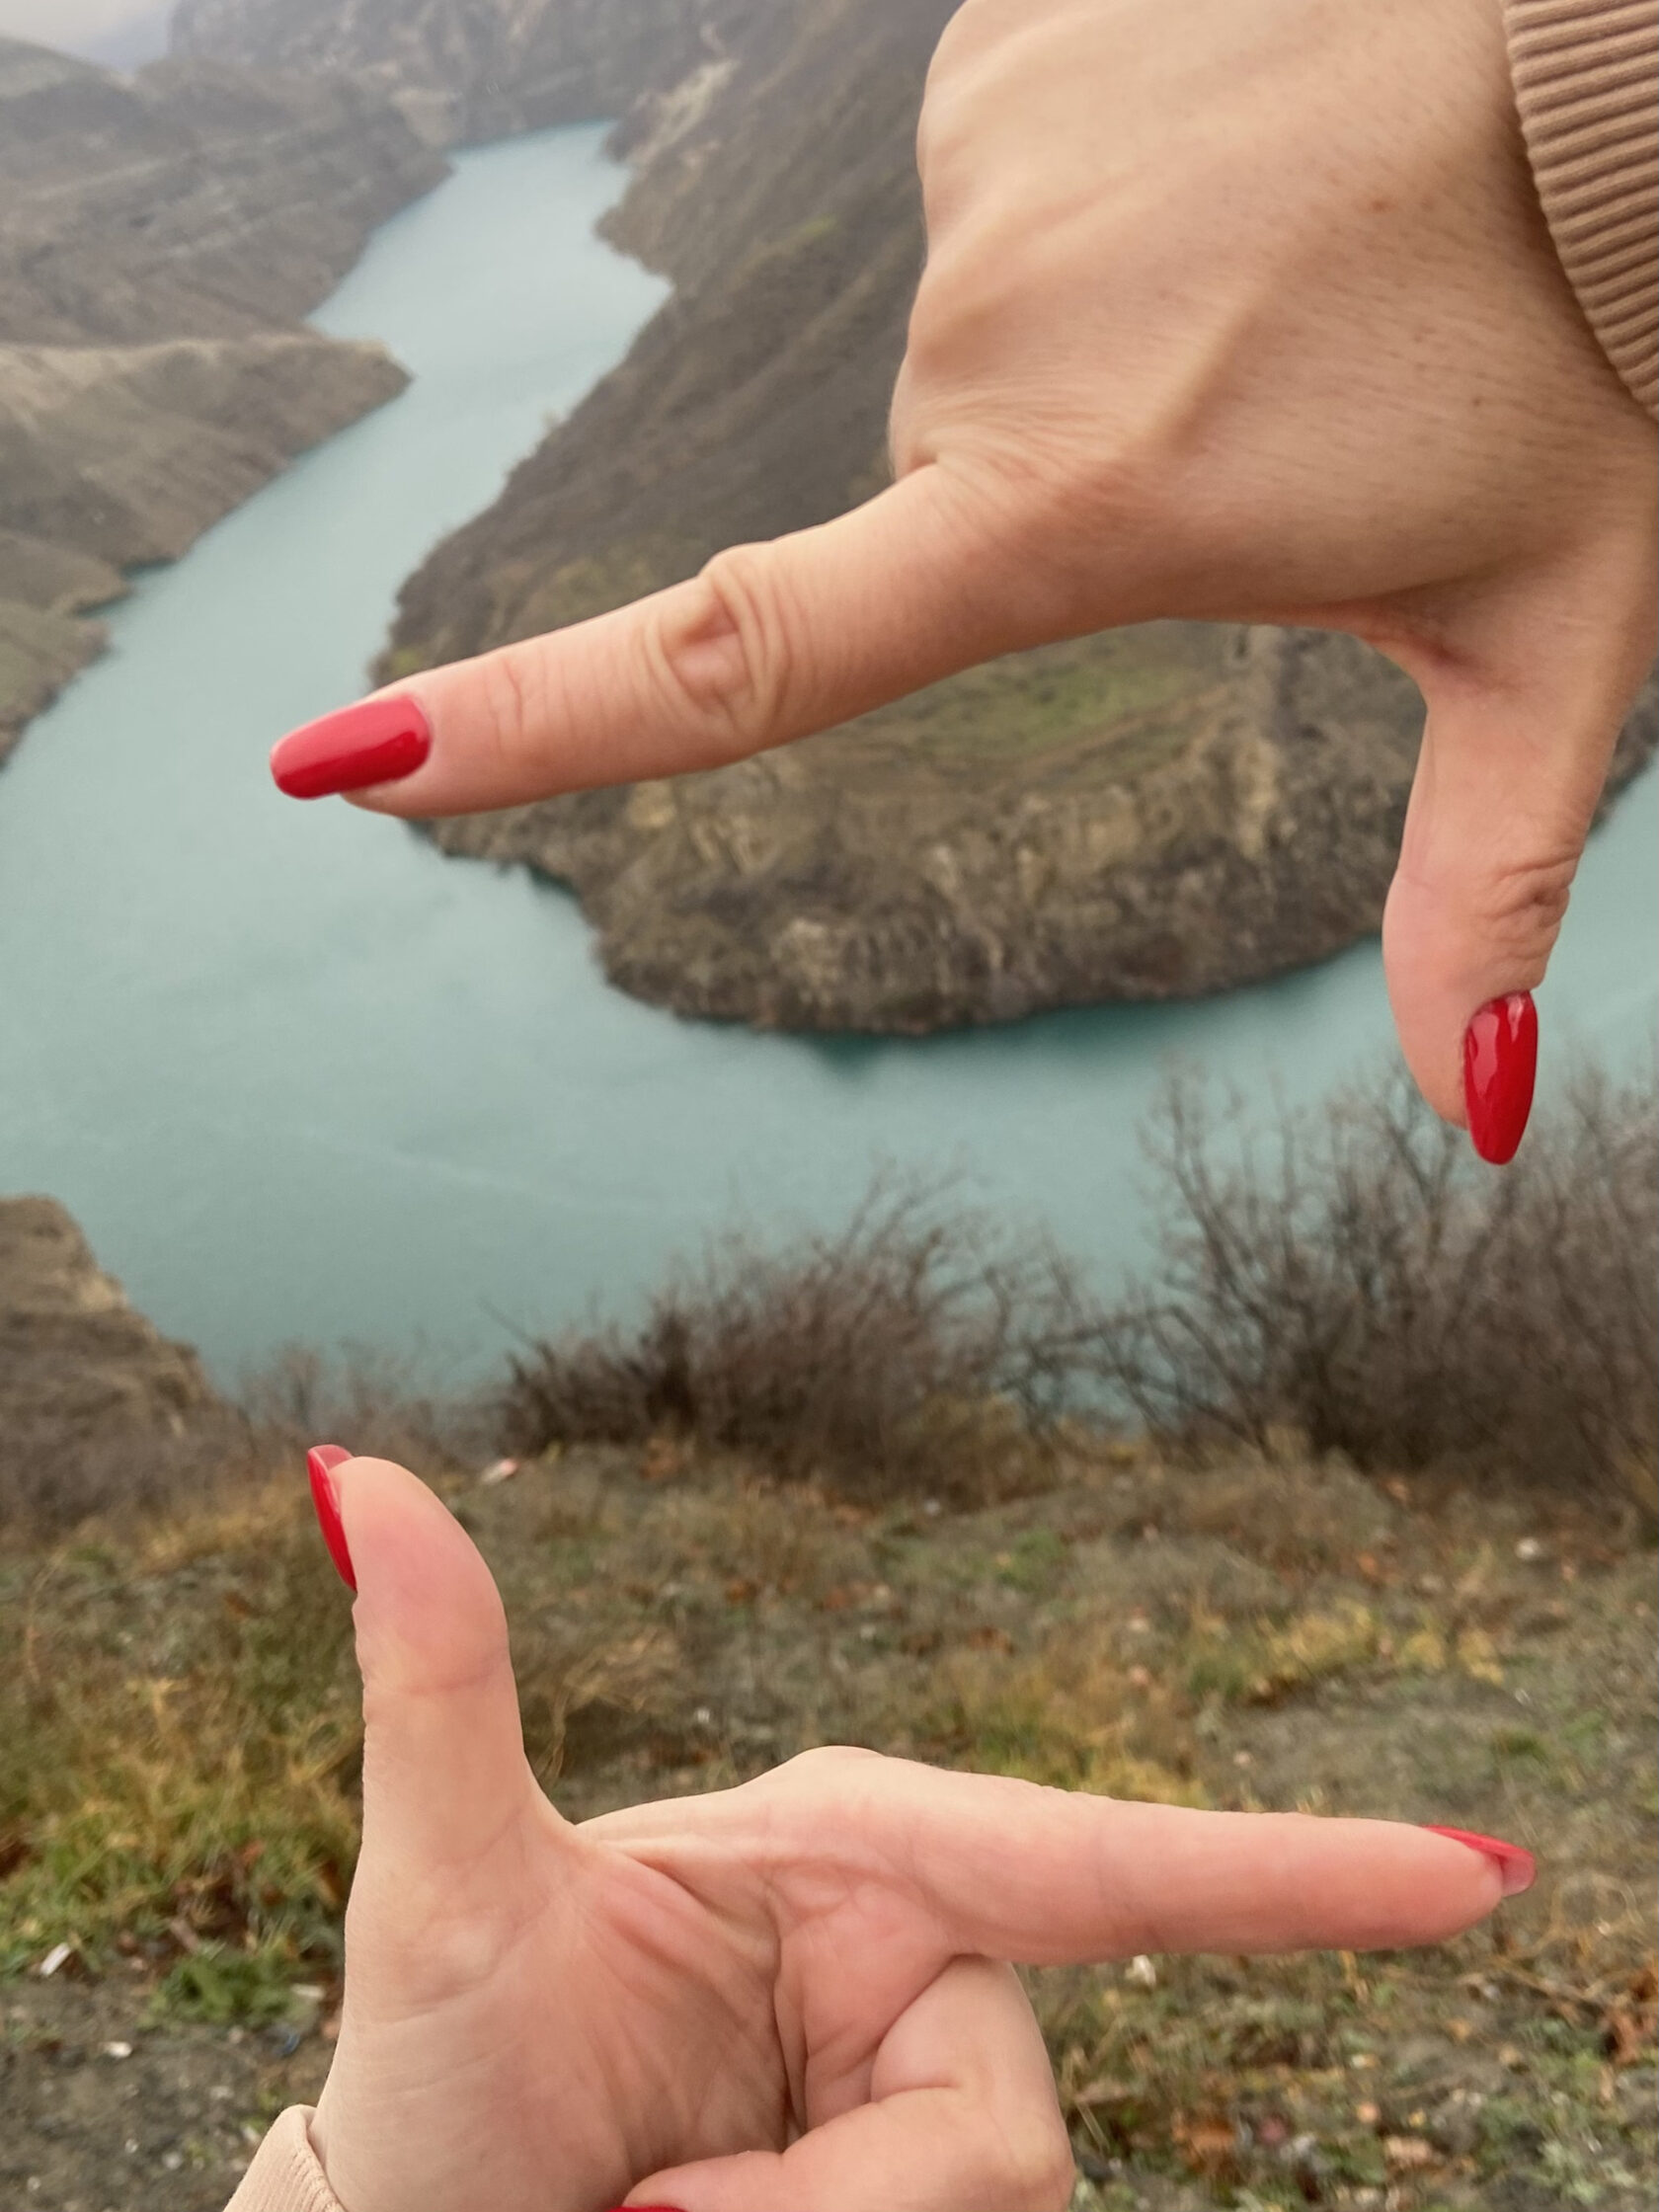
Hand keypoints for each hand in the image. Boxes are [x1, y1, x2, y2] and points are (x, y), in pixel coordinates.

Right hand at [271, 0, 1655, 1137]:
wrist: (1627, 41)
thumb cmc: (1597, 352)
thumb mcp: (1544, 647)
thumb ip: (1483, 882)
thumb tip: (1468, 1110)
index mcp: (1074, 517)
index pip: (739, 662)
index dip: (529, 731)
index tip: (347, 773)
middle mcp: (982, 352)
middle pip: (944, 492)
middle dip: (1085, 482)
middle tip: (1281, 393)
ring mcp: (976, 175)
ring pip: (983, 330)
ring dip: (1106, 327)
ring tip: (1286, 252)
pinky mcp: (997, 51)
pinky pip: (1001, 182)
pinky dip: (1102, 193)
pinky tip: (1241, 147)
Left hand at [304, 1452, 1521, 2211]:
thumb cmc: (435, 2078)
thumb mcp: (432, 1896)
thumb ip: (436, 1685)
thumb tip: (350, 1469)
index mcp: (848, 1855)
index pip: (1099, 1859)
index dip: (1296, 1871)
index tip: (1483, 1880)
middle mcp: (918, 1964)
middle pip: (1005, 2119)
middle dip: (841, 2203)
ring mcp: (923, 2095)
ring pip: (990, 2199)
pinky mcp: (918, 2194)